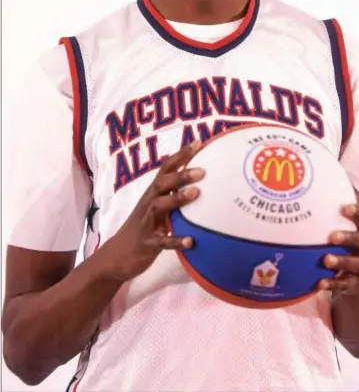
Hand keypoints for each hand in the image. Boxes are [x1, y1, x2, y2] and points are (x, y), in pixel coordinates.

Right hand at [100, 141, 204, 282]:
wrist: (116, 256)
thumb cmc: (144, 227)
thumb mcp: (157, 208)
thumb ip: (174, 195)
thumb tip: (200, 182)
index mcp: (153, 193)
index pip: (166, 169)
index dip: (181, 155)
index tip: (199, 143)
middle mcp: (149, 203)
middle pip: (162, 184)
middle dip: (181, 175)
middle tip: (203, 171)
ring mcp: (146, 223)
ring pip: (160, 207)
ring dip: (177, 199)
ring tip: (196, 193)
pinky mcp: (147, 244)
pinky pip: (162, 242)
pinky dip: (176, 241)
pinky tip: (190, 241)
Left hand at [319, 204, 358, 294]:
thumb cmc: (350, 242)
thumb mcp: (348, 224)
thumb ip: (339, 204)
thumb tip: (324, 172)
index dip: (358, 212)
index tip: (343, 207)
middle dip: (350, 237)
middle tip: (332, 236)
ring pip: (357, 264)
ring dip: (341, 262)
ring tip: (325, 260)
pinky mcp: (356, 284)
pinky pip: (345, 285)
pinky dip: (333, 284)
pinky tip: (318, 283)